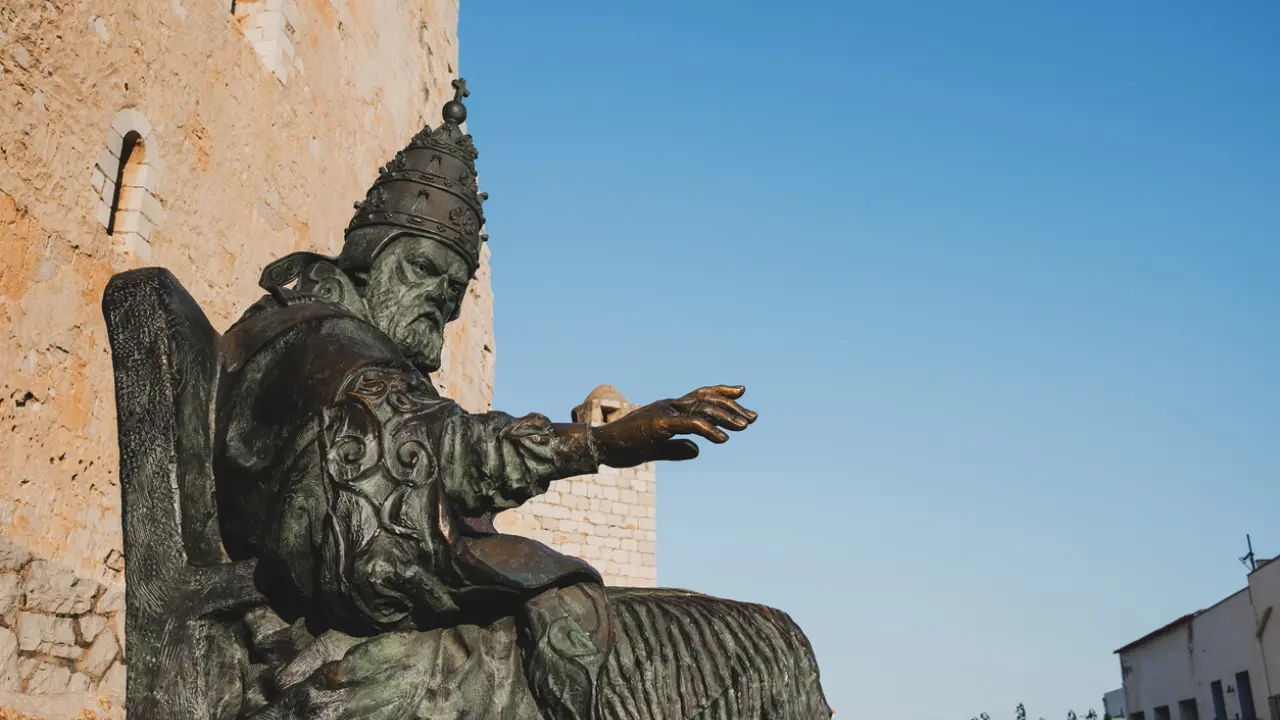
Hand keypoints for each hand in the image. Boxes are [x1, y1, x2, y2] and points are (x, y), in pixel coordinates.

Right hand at [592, 385, 757, 467]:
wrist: (600, 446)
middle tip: (753, 417)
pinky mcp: (659, 425)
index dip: (721, 392)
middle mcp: (669, 405)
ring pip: (702, 410)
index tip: (743, 394)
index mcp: (669, 409)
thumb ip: (677, 449)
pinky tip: (723, 439)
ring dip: (726, 417)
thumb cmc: (624, 447)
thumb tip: (697, 450)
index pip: (700, 396)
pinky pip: (690, 425)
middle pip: (706, 400)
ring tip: (745, 426)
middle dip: (732, 407)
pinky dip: (709, 430)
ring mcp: (664, 413)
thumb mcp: (656, 450)